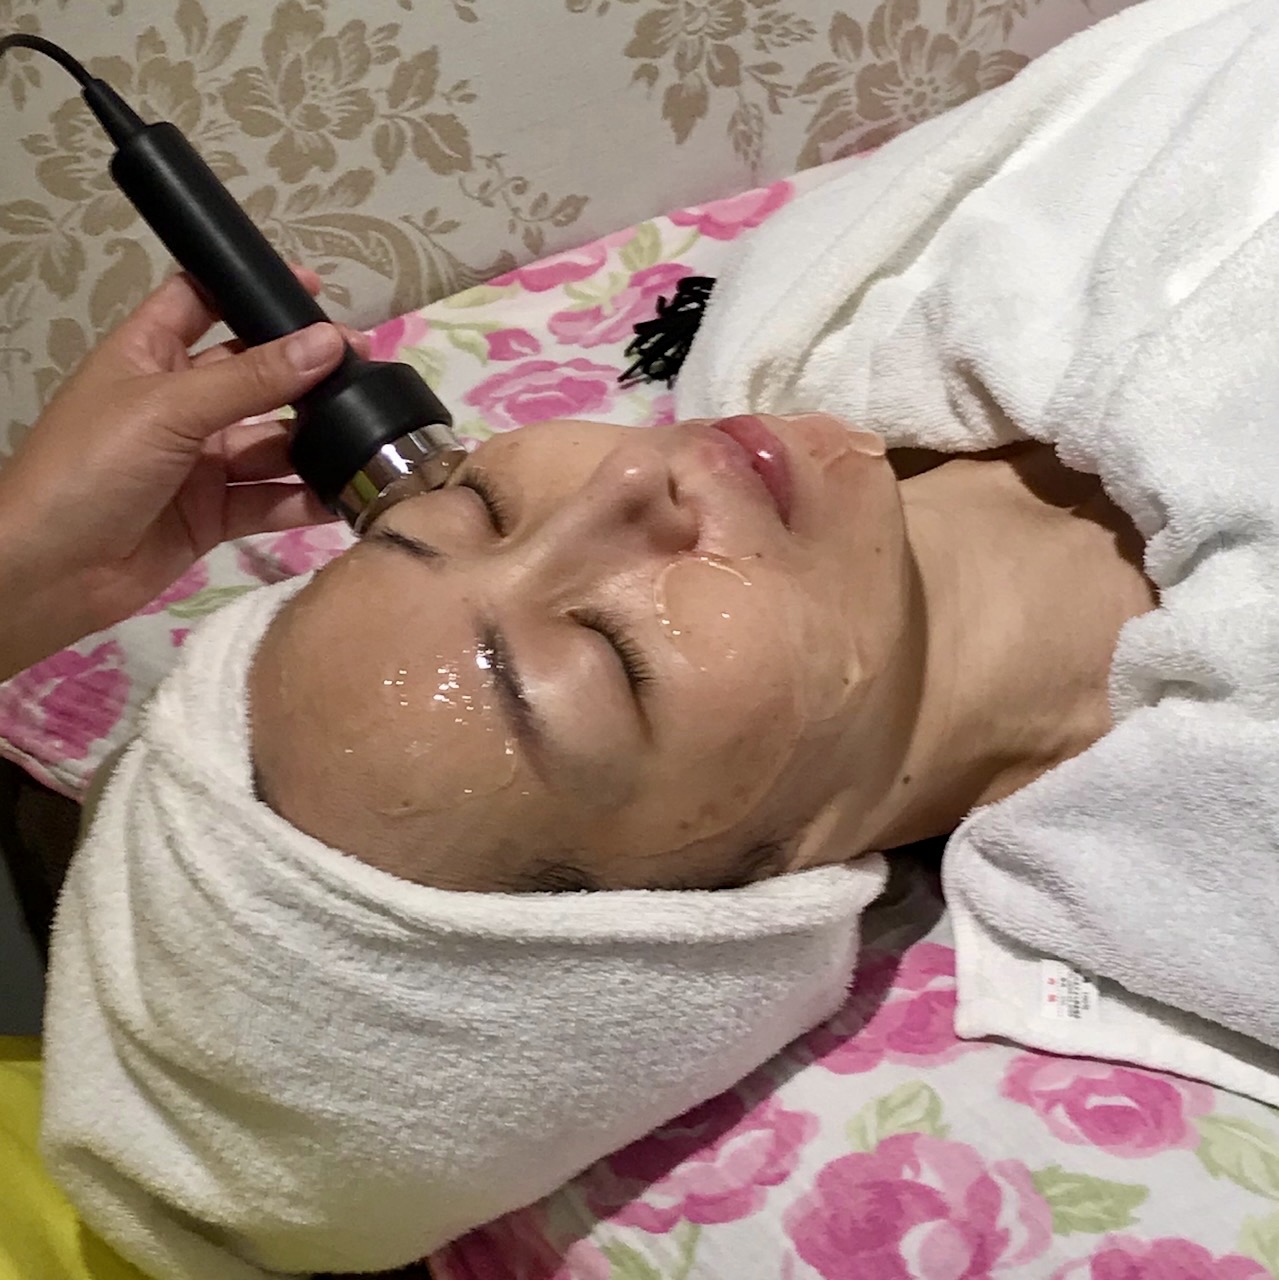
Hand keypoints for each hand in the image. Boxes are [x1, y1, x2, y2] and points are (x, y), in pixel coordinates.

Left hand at [0, 266, 371, 678]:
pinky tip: (348, 492)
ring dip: (314, 441)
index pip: (202, 302)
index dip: (251, 290)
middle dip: (306, 373)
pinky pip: (270, 499)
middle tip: (367, 368)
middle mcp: (178, 403)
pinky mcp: (214, 514)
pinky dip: (305, 498)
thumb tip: (329, 342)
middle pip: (253, 376)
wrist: (48, 572)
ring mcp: (198, 462)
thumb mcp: (170, 407)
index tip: (311, 287)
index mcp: (150, 355)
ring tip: (373, 433)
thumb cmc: (91, 467)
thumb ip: (252, 379)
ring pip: (270, 442)